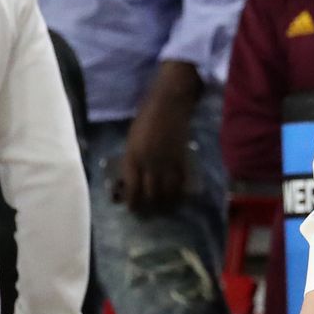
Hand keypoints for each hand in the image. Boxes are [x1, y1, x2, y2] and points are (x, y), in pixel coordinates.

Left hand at [119, 62, 201, 216]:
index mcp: (133, 157)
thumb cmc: (146, 117)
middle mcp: (149, 163)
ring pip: (167, 191)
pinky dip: (180, 191)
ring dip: (165, 202)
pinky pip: (181, 181)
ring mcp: (167, 161)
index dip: (132, 203)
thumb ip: (133, 159)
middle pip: (150, 194)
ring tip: (164, 206)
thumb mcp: (132, 139)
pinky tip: (178, 195)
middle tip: (149, 211)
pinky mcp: (182, 158)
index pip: (132, 189)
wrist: (169, 102)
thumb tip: (133, 178)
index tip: (133, 208)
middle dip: (149, 206)